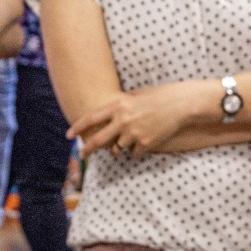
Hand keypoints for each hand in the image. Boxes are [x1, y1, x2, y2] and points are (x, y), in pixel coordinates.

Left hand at [66, 81, 207, 156]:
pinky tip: (144, 143)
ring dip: (118, 149)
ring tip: (128, 141)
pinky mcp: (145, 144)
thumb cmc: (160, 96)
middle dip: (87, 149)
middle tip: (82, 154)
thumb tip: (109, 118)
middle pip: (97, 140)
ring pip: (117, 150)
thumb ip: (121, 106)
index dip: (77, 127)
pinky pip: (133, 154)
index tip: (69, 135)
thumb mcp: (136, 96)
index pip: (91, 118)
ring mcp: (134, 134)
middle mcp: (123, 120)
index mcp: (118, 106)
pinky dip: (135, 152)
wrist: (181, 104)